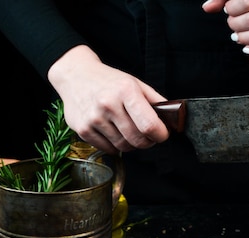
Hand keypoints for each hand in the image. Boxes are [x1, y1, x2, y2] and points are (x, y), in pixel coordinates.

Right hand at [47, 45, 169, 153]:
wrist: (75, 76)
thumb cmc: (109, 81)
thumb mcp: (135, 83)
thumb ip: (155, 101)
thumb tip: (172, 119)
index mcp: (125, 91)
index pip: (149, 125)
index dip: (160, 135)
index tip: (162, 134)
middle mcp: (108, 104)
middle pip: (137, 140)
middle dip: (148, 142)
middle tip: (147, 136)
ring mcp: (94, 118)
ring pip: (123, 147)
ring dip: (131, 144)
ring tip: (129, 131)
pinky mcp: (83, 130)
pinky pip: (108, 149)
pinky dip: (115, 146)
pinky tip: (114, 133)